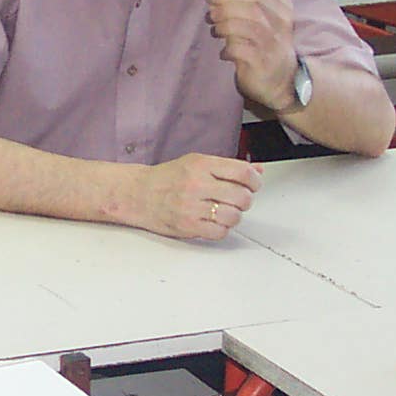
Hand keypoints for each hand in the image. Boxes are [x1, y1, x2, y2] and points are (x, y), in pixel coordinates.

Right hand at [129, 153, 263, 240]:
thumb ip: (227, 167)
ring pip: (233, 216)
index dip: (255, 181)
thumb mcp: (196, 163)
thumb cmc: (167, 179)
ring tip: (224, 211)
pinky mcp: (187, 226)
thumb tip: (257, 170)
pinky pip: (220, 232)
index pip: (242, 172)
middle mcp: (196, 184)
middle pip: (242, 196)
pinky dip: (221, 229)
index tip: (253, 185)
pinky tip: (214, 221)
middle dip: (245, 200)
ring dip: (234, 216)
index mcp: (201, 165)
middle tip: (238, 200)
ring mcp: (191, 206)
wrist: (137, 194)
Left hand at [207, 0, 300, 111]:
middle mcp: (282, 24)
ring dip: (224, 25)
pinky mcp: (263, 63)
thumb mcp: (258, 17)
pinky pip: (241, 50)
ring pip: (247, 25)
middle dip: (226, 3)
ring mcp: (274, 44)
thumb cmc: (265, 44)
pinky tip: (224, 52)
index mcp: (283, 8)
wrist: (282, 82)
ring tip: (215, 29)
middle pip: (252, 5)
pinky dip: (227, 49)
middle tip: (210, 8)